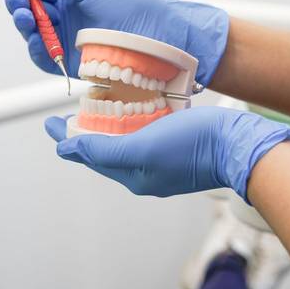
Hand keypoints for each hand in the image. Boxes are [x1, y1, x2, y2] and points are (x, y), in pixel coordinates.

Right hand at [0, 0, 228, 84]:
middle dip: (18, 2)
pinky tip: (34, 37)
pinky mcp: (74, 64)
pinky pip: (45, 58)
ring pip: (35, 34)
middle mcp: (70, 18)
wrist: (163, 38)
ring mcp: (70, 42)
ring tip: (23, 14)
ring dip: (24, 24)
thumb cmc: (137, 7)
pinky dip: (36, 47)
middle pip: (32, 11)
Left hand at [45, 106, 289, 200]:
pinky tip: (131, 112)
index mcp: (133, 176)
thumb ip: (104, 150)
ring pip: (123, 145)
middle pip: (104, 153)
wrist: (239, 145)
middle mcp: (145, 173)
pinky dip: (130, 126)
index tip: (50, 124)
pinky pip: (143, 139)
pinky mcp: (177, 150)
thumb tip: (68, 150)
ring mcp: (162, 163)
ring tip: (93, 112)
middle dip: (84, 136)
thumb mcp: (142, 147)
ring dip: (105, 130)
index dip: (68, 140)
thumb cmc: (194, 145)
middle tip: (67, 118)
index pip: (90, 156)